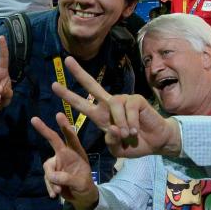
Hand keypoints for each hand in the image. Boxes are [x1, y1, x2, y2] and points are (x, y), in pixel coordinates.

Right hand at [31, 112, 98, 209]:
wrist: (82, 198)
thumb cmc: (85, 187)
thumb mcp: (81, 184)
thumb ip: (68, 179)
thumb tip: (53, 177)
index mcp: (76, 153)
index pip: (71, 138)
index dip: (65, 127)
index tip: (59, 115)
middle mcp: (65, 155)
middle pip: (53, 140)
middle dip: (44, 130)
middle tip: (34, 119)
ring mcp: (57, 164)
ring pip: (48, 168)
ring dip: (51, 181)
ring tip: (58, 192)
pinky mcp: (52, 173)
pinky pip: (46, 178)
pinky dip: (49, 187)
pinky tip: (54, 195)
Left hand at [52, 57, 181, 157]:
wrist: (156, 143)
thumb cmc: (134, 144)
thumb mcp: (116, 149)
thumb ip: (110, 141)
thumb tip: (111, 128)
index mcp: (100, 116)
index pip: (82, 103)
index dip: (68, 95)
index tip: (54, 85)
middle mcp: (109, 105)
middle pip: (92, 85)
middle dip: (79, 73)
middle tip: (67, 61)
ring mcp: (123, 101)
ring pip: (113, 105)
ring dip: (120, 123)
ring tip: (127, 134)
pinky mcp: (136, 100)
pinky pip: (129, 109)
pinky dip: (131, 123)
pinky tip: (135, 129)